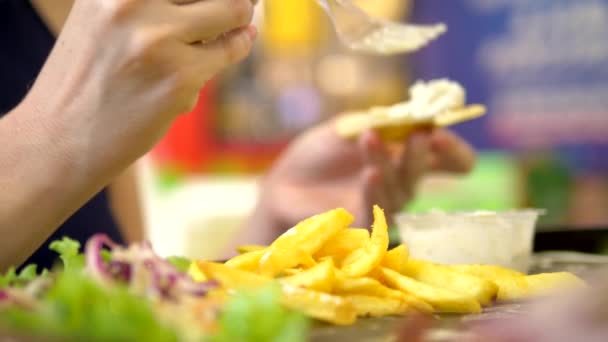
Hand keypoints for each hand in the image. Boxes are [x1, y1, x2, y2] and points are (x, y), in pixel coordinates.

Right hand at [26, 0, 255, 175]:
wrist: (57, 140)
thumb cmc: (88, 78)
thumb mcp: (106, 18)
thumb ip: (156, 3)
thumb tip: (235, 1)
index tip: (226, 3)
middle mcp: (131, 0)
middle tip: (245, 7)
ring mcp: (157, 39)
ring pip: (233, 11)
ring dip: (237, 24)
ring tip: (234, 32)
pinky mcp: (179, 77)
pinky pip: (228, 52)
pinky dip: (231, 53)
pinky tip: (213, 62)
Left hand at [239, 119, 474, 246]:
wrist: (284, 183)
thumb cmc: (317, 154)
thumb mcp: (347, 128)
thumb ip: (379, 123)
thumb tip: (416, 116)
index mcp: (403, 156)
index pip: (444, 159)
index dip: (452, 149)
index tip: (441, 132)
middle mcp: (400, 183)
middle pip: (422, 171)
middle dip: (422, 152)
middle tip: (421, 133)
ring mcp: (384, 204)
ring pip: (399, 188)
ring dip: (387, 161)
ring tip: (370, 138)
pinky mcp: (363, 224)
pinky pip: (376, 209)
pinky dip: (374, 189)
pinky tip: (370, 173)